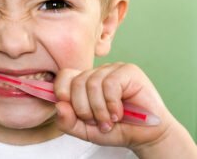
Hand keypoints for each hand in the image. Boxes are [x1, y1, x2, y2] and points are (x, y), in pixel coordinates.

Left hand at [53, 62, 172, 149]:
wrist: (147, 136)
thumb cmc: (117, 130)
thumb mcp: (85, 131)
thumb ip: (68, 122)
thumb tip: (58, 106)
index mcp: (84, 82)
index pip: (64, 76)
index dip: (62, 92)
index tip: (69, 109)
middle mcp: (97, 73)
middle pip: (77, 82)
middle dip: (83, 108)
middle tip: (97, 122)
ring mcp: (112, 69)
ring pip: (92, 83)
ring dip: (99, 109)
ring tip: (109, 121)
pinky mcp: (128, 70)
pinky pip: (109, 84)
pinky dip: (111, 103)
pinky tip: (119, 114)